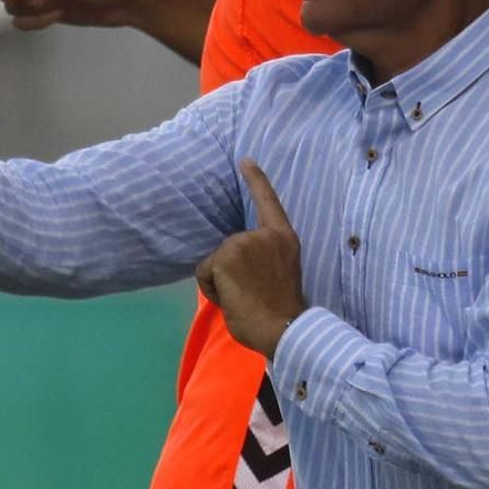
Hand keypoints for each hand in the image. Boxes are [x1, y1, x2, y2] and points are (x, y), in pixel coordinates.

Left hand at [196, 160, 305, 358]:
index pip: (268, 202)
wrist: (284, 328)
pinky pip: (205, 273)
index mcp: (284, 238)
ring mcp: (243, 243)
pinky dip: (212, 290)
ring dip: (222, 283)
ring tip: (244, 299)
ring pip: (216, 261)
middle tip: (253, 294)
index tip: (246, 160)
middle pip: (230, 246)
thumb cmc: (283, 311)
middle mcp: (264, 234)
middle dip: (232, 271)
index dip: (256, 180)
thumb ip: (264, 258)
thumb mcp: (280, 273)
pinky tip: (232, 299)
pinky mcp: (224, 257)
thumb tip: (237, 266)